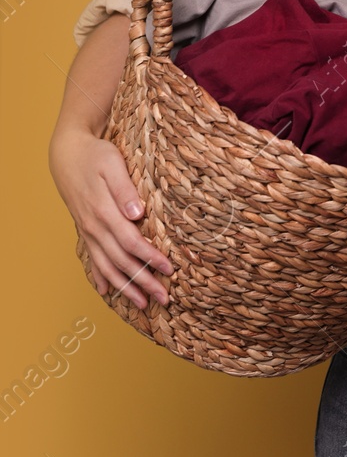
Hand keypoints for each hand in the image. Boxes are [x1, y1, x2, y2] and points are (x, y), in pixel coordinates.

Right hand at [49, 127, 171, 308]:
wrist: (67, 153)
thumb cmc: (95, 156)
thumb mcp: (112, 165)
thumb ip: (125, 190)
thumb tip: (136, 213)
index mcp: (104, 212)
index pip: (131, 242)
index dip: (150, 258)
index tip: (169, 270)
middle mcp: (94, 227)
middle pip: (121, 261)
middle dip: (143, 282)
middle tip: (164, 299)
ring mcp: (88, 230)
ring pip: (107, 266)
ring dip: (125, 287)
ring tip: (142, 304)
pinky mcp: (85, 229)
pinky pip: (92, 259)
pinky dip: (100, 277)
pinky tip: (106, 291)